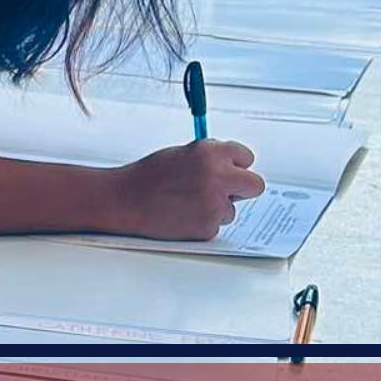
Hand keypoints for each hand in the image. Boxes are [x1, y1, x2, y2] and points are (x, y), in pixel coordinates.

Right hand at [108, 140, 265, 240]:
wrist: (125, 200)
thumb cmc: (148, 176)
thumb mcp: (182, 154)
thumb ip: (209, 158)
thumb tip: (229, 166)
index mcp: (211, 153)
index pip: (246, 156)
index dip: (236, 163)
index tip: (230, 167)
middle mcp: (218, 177)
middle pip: (255, 185)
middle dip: (242, 187)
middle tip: (226, 189)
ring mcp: (215, 204)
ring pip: (232, 208)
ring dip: (217, 206)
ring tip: (188, 201)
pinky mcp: (208, 227)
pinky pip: (216, 224)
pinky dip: (203, 221)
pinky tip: (182, 213)